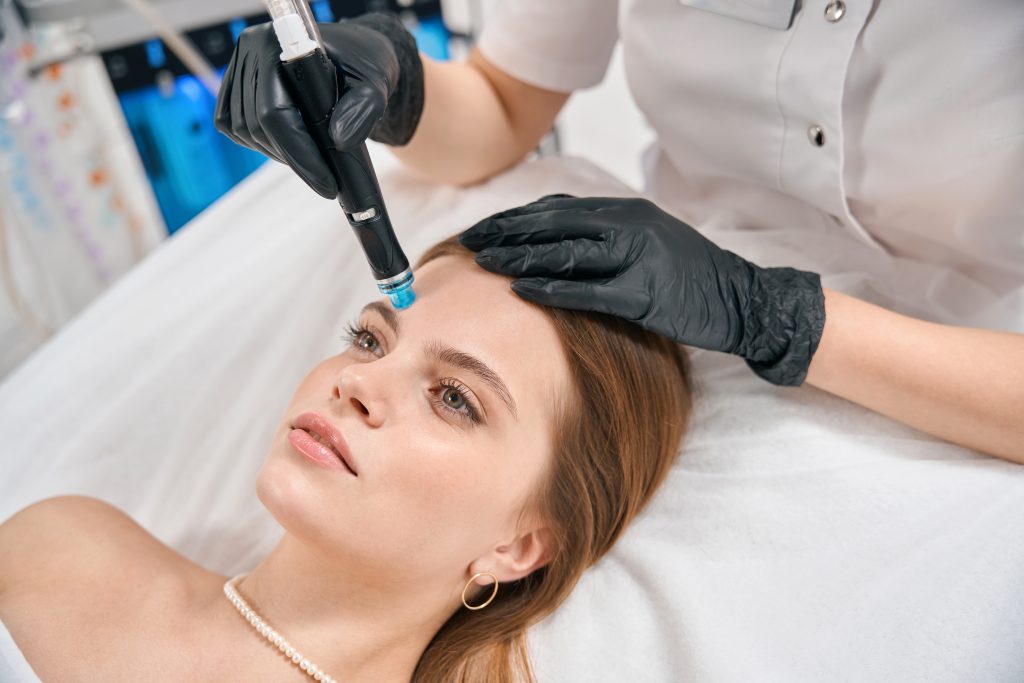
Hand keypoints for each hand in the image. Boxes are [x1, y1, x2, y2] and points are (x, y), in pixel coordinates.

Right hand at [214, 13, 423, 198]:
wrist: (353, 57)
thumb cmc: (363, 67)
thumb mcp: (375, 85)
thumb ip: (362, 110)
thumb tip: (339, 141)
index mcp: (279, 41)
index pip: (274, 110)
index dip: (299, 154)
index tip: (327, 184)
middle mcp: (250, 49)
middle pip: (257, 125)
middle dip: (294, 160)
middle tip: (326, 180)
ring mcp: (238, 68)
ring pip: (245, 131)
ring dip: (279, 154)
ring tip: (313, 159)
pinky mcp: (235, 87)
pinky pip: (236, 129)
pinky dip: (263, 145)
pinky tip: (291, 145)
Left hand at [459, 195, 825, 385]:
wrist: (741, 297)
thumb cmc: (688, 273)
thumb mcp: (647, 238)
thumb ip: (605, 232)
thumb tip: (553, 235)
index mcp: (625, 210)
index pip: (557, 207)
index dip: (515, 217)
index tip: (484, 227)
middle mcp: (629, 224)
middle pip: (553, 223)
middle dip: (506, 232)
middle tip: (470, 242)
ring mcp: (638, 257)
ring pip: (565, 252)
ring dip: (520, 258)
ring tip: (484, 263)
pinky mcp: (645, 293)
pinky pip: (588, 290)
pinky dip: (552, 289)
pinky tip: (522, 292)